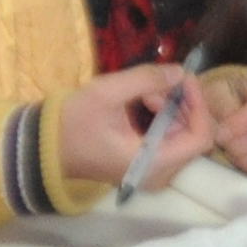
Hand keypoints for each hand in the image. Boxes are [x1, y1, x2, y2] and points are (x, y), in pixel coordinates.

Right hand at [54, 64, 216, 196]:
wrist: (45, 147)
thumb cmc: (73, 122)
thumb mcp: (107, 93)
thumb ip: (146, 79)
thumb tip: (179, 72)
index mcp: (153, 162)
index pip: (200, 136)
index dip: (198, 103)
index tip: (182, 78)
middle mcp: (159, 174)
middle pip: (194, 135)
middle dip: (182, 104)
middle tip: (156, 84)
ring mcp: (153, 172)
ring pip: (182, 136)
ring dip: (171, 109)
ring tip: (144, 92)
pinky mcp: (145, 165)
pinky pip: (168, 140)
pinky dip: (162, 118)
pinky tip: (142, 102)